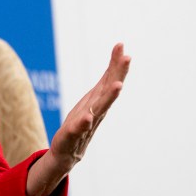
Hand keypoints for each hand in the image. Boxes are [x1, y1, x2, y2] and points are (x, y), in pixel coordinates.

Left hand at [27, 43, 130, 195]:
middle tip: (127, 58)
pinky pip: (80, 127)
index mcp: (99, 99)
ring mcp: (87, 121)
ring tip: (118, 85)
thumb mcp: (92, 97)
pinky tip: (86, 117)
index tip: (121, 45)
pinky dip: (84, 122)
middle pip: (110, 89)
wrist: (68, 150)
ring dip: (109, 96)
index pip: (110, 77)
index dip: (116, 62)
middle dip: (118, 73)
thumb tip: (117, 56)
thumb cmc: (82, 120)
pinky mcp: (74, 133)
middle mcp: (97, 109)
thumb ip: (104, 80)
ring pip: (100, 107)